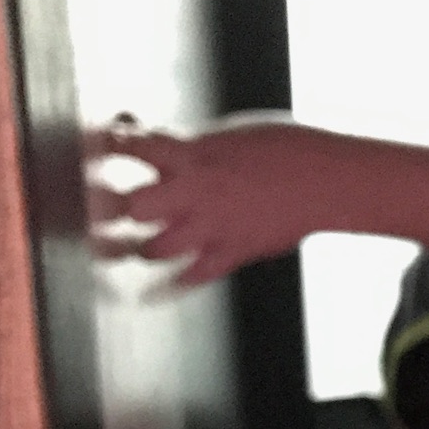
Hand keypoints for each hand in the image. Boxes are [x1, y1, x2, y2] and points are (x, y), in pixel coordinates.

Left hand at [85, 113, 330, 286]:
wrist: (325, 179)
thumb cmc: (284, 148)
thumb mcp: (229, 136)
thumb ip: (193, 148)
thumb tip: (169, 153)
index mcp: (193, 155)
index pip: (135, 147)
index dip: (113, 146)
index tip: (103, 145)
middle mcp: (195, 192)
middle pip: (134, 207)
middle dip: (118, 207)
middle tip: (111, 207)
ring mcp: (212, 226)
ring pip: (156, 249)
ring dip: (140, 248)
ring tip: (130, 247)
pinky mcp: (233, 251)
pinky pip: (195, 276)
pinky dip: (173, 285)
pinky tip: (154, 292)